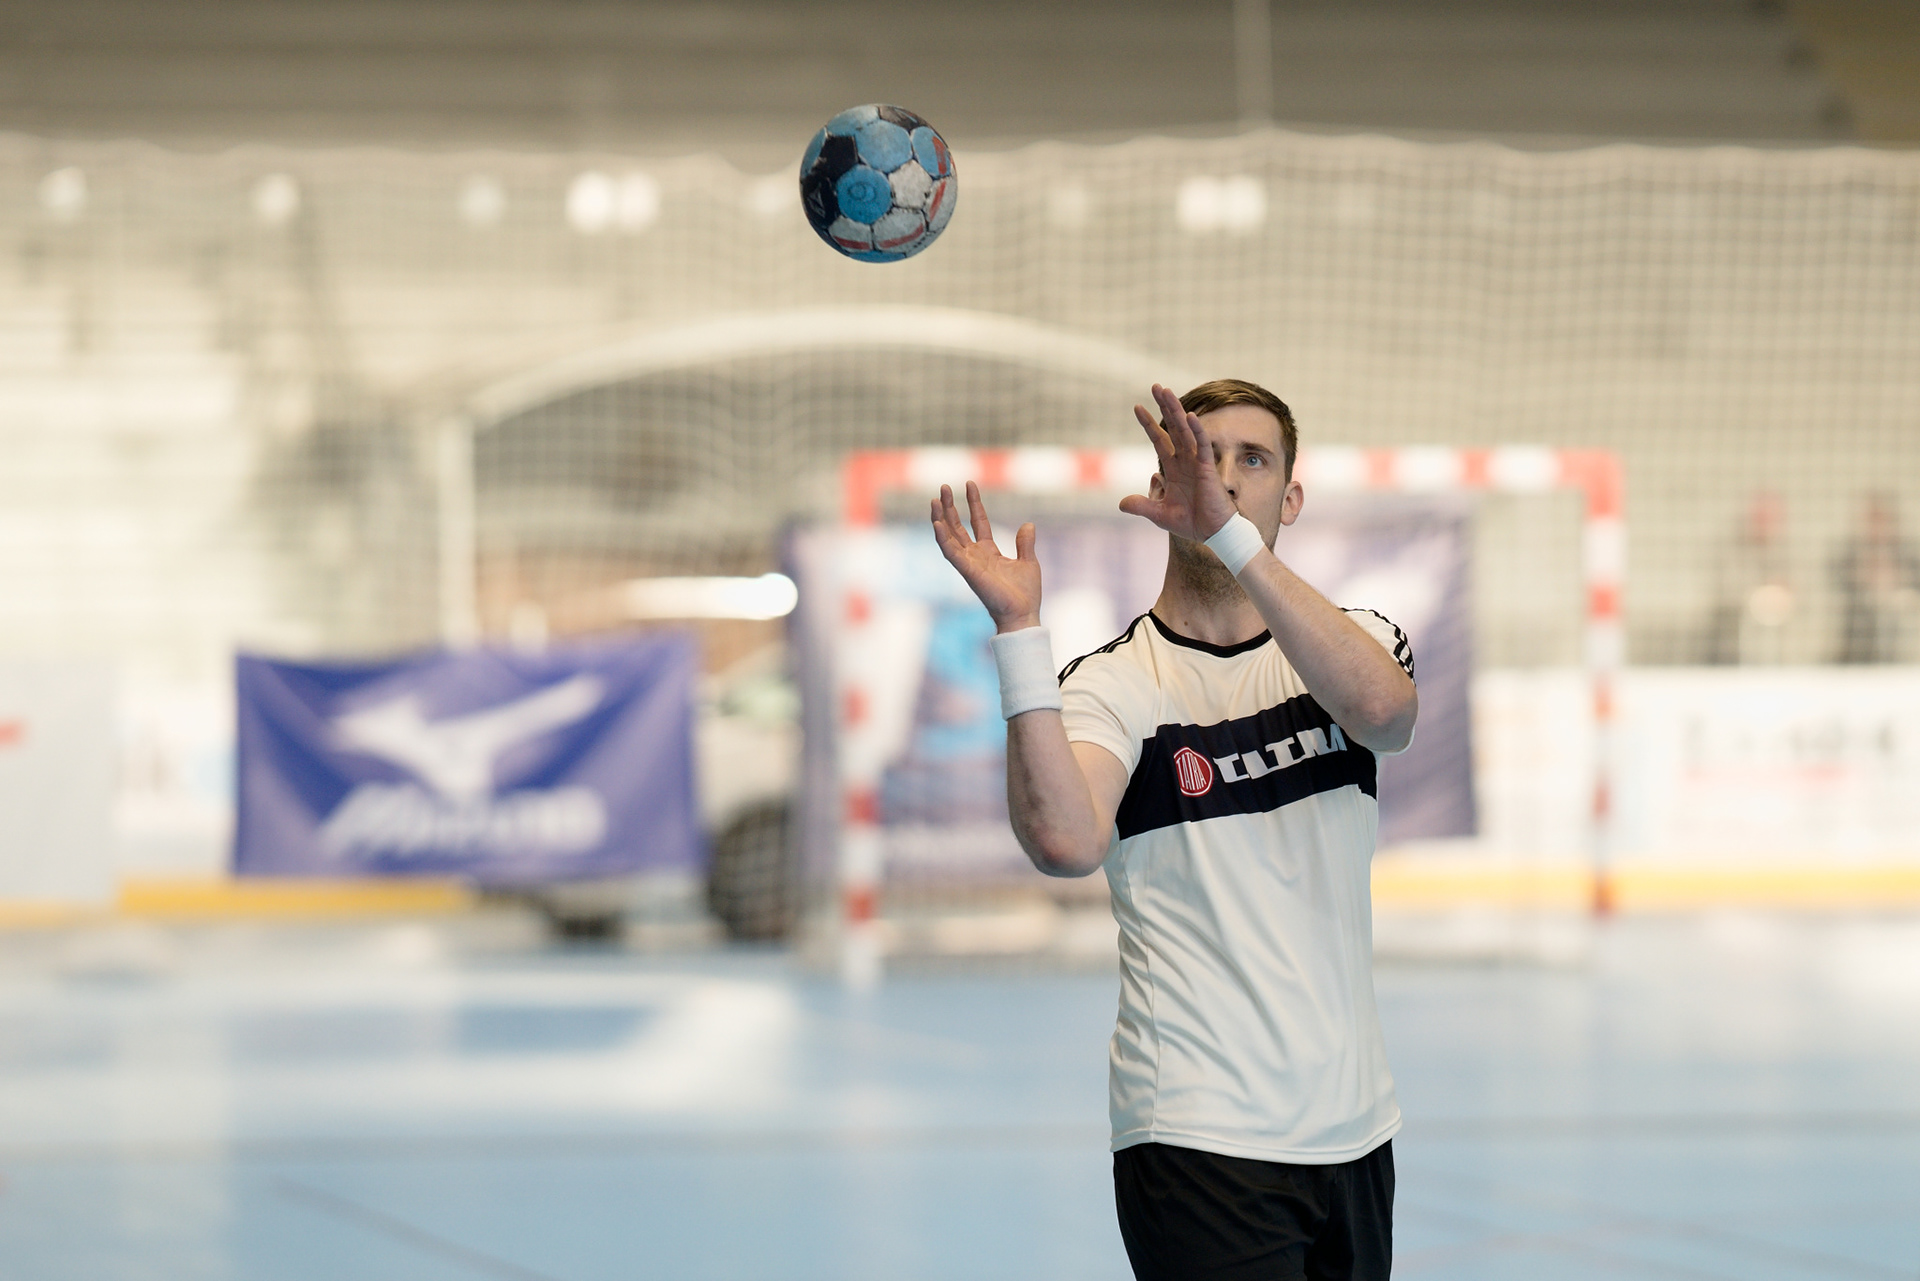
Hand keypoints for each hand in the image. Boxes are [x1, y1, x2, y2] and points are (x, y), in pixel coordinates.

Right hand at [931, 482, 1041, 631]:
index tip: (969, 483)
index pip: (978, 522)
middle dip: (951, 507)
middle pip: (958, 526)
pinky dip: (943, 538)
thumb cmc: (1025, 594)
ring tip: (935, 499)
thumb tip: (1028, 524)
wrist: (1023, 613)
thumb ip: (1025, 543)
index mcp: (989, 552)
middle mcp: (975, 556)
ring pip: (950, 537)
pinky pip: (951, 553)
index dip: (974, 503)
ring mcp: (969, 563)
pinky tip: (936, 523)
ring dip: (941, 518)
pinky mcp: (968, 571)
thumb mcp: (1029, 562)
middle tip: (944, 486)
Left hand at [1118, 383, 1238, 541]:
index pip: (1160, 440)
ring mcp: (1197, 462)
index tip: (1137, 407)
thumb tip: (1121, 504)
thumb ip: (1141, 506)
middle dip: (1164, 407)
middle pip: (1173, 427)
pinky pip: (1203, 445)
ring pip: (1186, 430)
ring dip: (1176, 410)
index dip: (1149, 424)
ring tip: (1166, 391)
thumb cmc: (1191, 522)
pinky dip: (1197, 431)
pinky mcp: (1208, 468)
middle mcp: (1185, 461)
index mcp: (1174, 468)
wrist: (1212, 533)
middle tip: (1156, 386)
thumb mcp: (1159, 514)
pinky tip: (1190, 416)